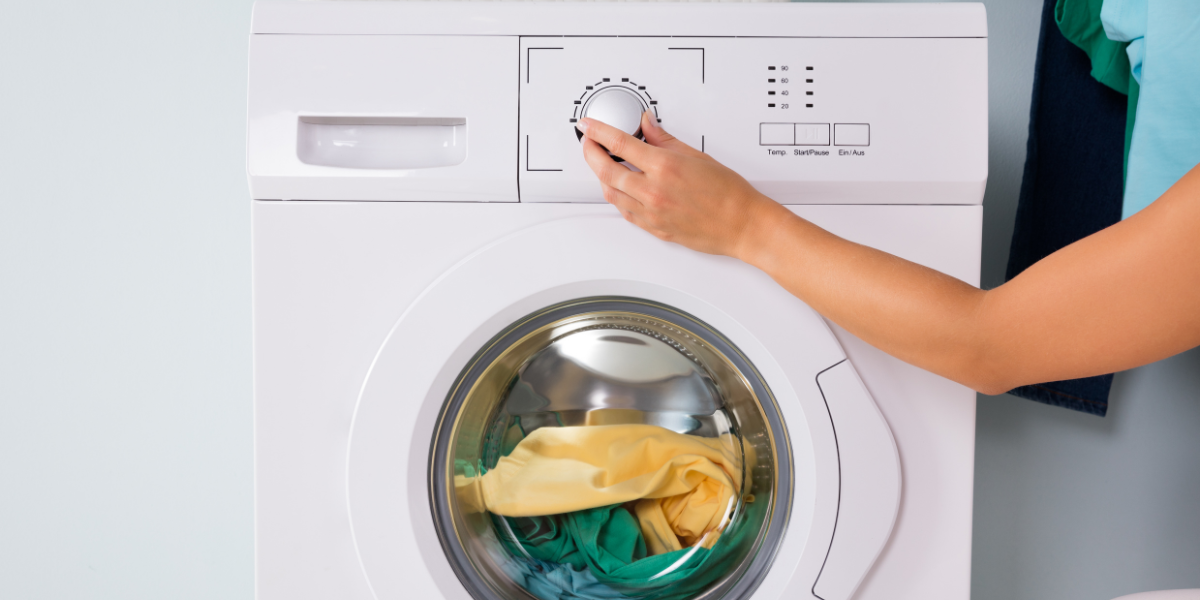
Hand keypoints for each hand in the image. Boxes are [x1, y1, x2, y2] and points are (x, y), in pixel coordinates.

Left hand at [577, 112, 789, 259]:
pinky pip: (625, 212)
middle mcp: (654, 191)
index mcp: (665, 167)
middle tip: (588, 143)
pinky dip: (617, 197)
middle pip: (605, 170)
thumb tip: (648, 125)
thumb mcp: (697, 155)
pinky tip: (619, 188)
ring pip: (611, 193)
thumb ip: (665, 139)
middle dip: (590, 153)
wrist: (743, 224)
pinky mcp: (654, 228)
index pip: (619, 143)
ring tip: (602, 164)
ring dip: (601, 177)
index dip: (597, 131)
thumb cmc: (728, 193)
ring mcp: (652, 213)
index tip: (587, 126)